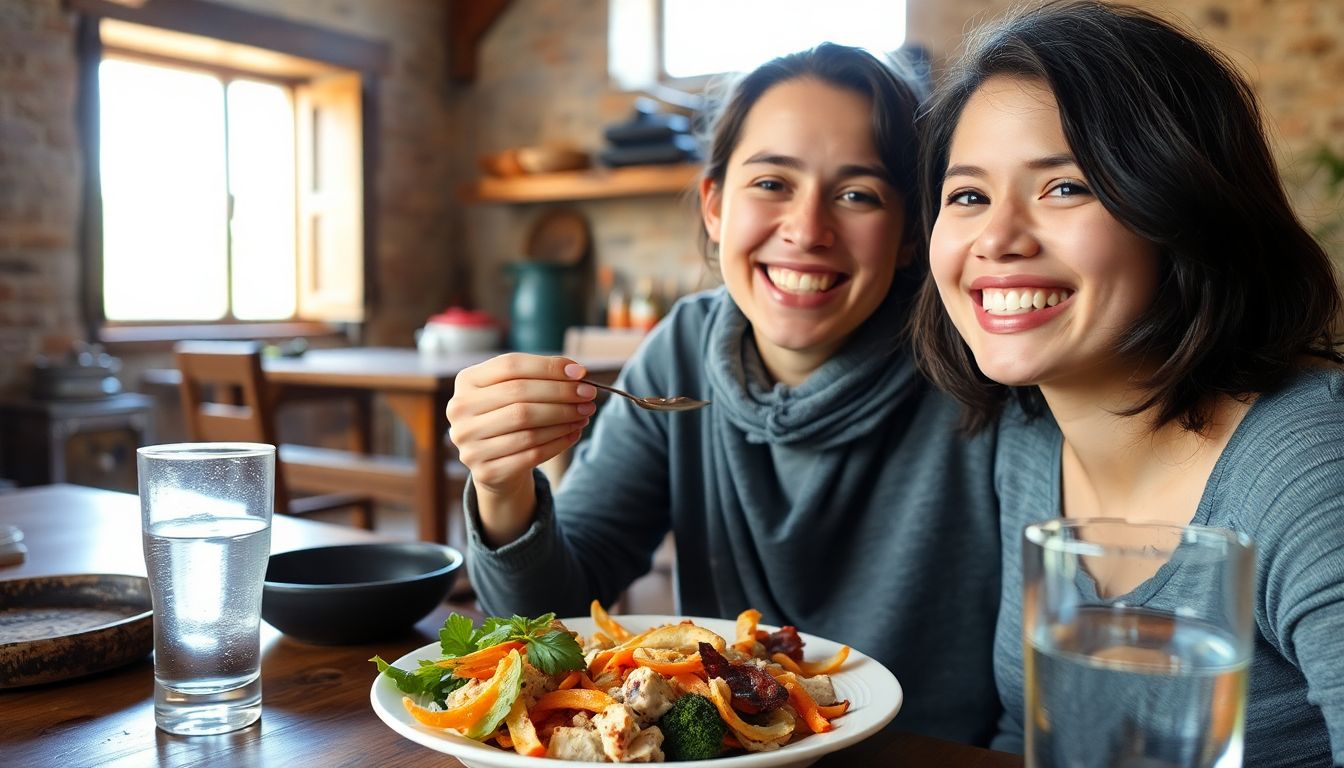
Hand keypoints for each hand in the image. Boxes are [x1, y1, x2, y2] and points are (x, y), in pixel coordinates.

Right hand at [447, 353, 596, 543]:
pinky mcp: (485, 470)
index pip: (511, 366)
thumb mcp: (516, 390)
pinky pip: (531, 454)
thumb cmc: (509, 415)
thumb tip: (577, 372)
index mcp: (466, 381)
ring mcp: (469, 443)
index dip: (548, 367)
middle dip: (561, 394)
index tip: (581, 373)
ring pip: (527, 426)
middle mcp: (459, 411)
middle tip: (589, 395)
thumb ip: (542, 376)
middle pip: (519, 396)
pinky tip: (574, 433)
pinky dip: (558, 443)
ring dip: (563, 419)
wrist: (495, 462)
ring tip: (585, 414)